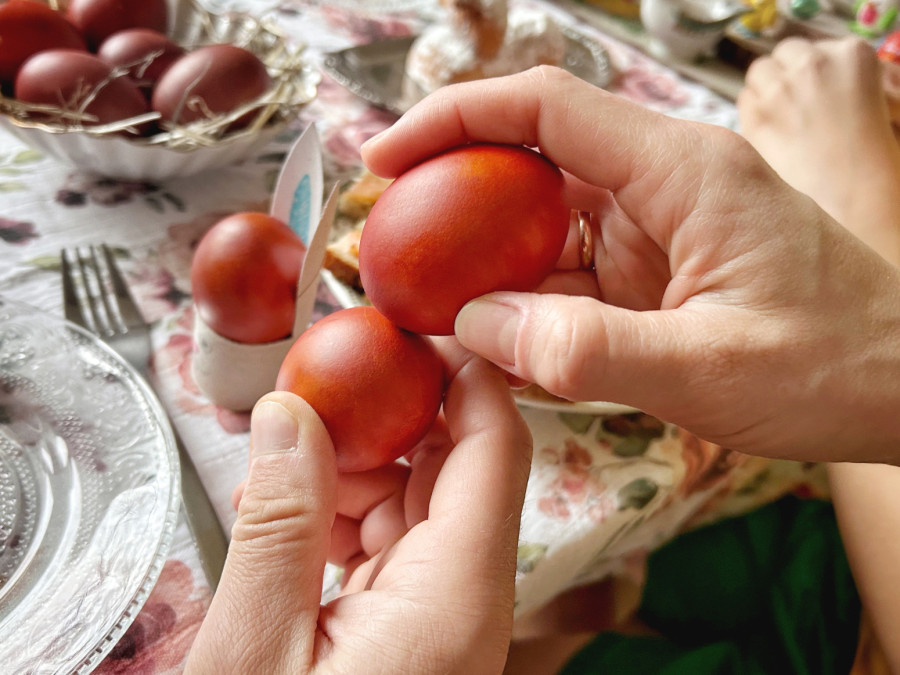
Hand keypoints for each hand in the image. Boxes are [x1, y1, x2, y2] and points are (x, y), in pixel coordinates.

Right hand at [186, 341, 531, 673]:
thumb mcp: (256, 648)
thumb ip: (280, 527)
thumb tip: (288, 416)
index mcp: (456, 597)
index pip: (496, 446)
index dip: (463, 371)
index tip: (412, 327)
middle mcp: (466, 602)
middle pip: (453, 467)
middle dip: (383, 419)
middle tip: (315, 389)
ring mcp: (442, 617)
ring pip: (415, 503)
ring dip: (347, 475)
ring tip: (270, 479)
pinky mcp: (412, 630)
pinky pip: (391, 544)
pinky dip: (339, 520)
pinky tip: (283, 523)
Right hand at [362, 65, 899, 464]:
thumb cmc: (834, 365)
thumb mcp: (709, 368)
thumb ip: (588, 351)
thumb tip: (476, 328)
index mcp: (680, 171)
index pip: (549, 108)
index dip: (456, 118)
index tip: (388, 155)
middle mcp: (659, 186)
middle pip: (531, 161)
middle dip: (451, 191)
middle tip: (387, 237)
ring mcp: (651, 232)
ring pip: (541, 226)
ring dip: (482, 259)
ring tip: (420, 296)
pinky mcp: (648, 277)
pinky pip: (565, 277)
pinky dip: (520, 304)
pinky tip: (485, 338)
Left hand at [738, 37, 899, 226]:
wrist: (857, 191)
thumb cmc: (868, 151)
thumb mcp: (870, 96)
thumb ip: (838, 76)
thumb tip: (810, 73)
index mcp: (851, 53)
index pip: (813, 48)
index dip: (808, 72)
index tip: (812, 92)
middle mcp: (813, 63)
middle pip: (783, 55)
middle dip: (786, 75)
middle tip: (793, 105)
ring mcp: (780, 89)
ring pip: (759, 73)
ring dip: (765, 91)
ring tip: (780, 121)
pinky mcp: (756, 116)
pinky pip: (744, 101)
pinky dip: (752, 113)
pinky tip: (769, 134)